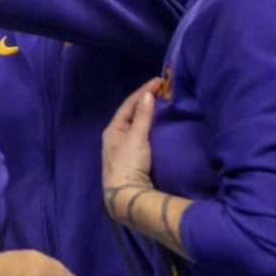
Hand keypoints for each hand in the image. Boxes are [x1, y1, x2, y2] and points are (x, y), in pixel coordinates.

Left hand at [103, 76, 166, 198]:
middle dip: (146, 102)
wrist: (127, 194)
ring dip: (149, 115)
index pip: (129, 104)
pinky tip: (159, 127)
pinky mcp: (133, 159)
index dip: (143, 91)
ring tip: (163, 105)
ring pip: (137, 126)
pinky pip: (143, 136)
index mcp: (113, 129)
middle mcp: (116, 137)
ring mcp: (124, 149)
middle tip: (162, 91)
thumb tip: (148, 95)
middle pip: (132, 114)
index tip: (159, 81)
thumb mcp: (137, 137)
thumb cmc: (129, 163)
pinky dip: (151, 128)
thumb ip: (143, 116)